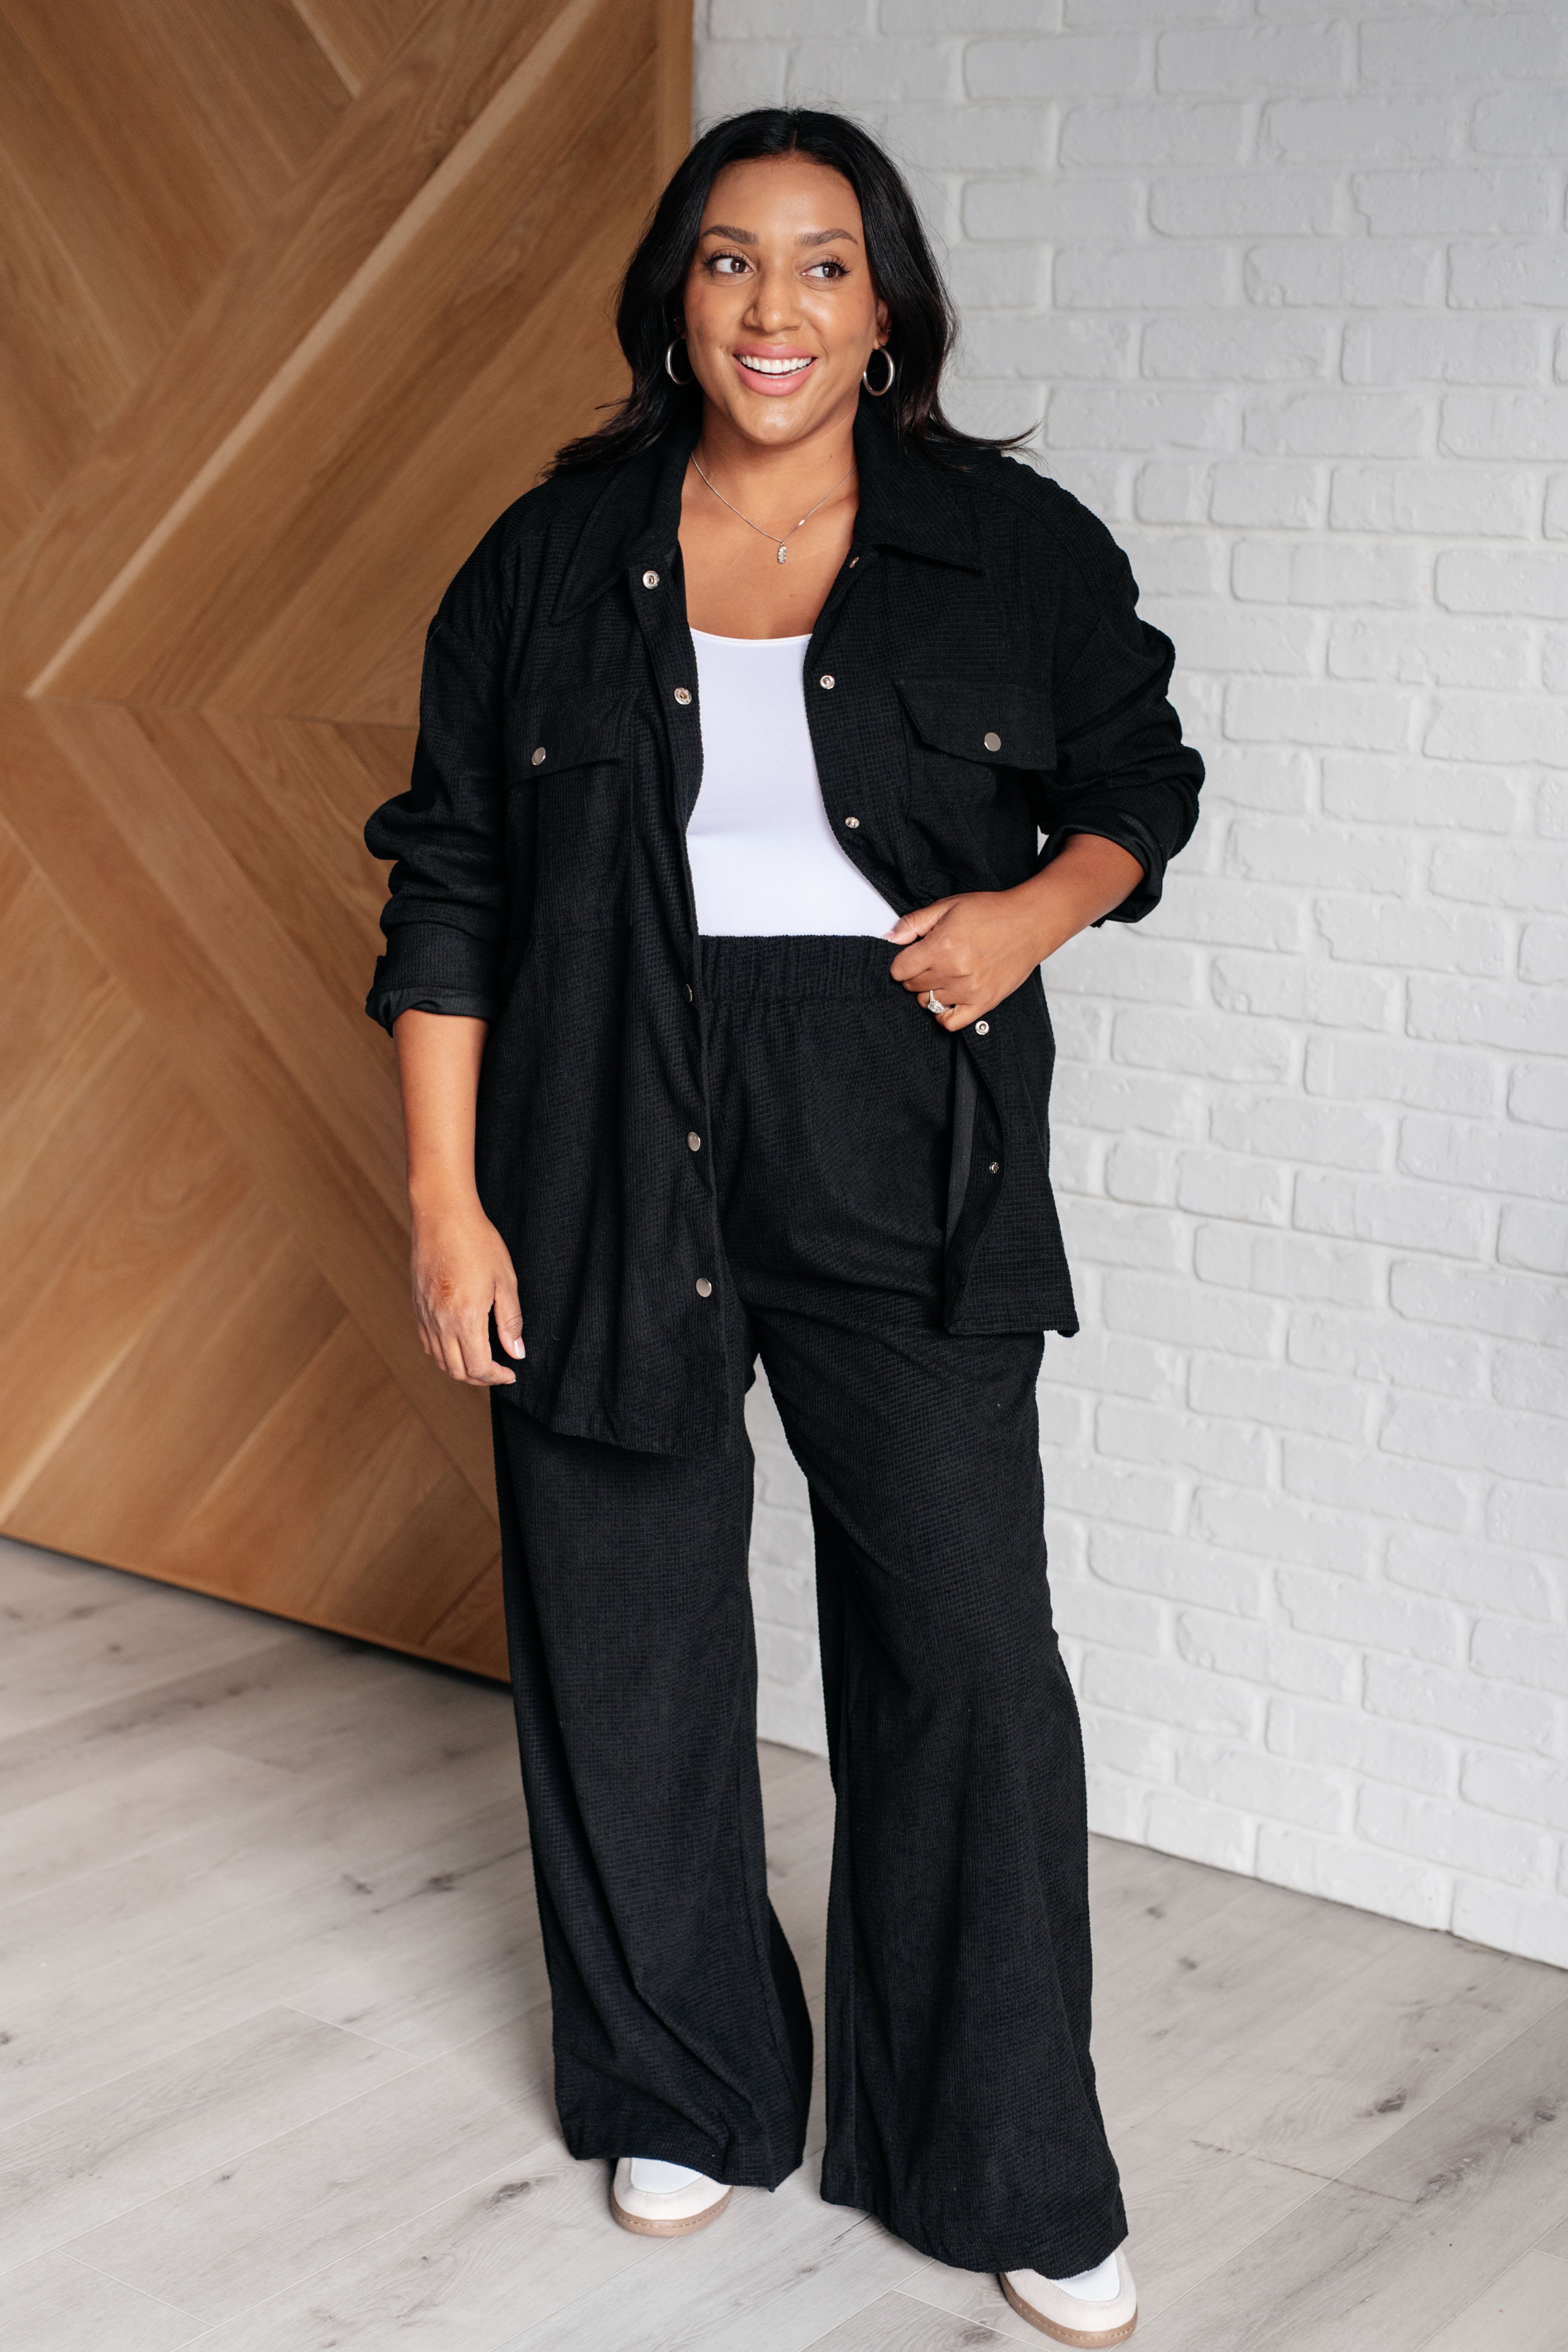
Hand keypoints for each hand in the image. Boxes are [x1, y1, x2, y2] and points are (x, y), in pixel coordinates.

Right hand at [409, 1195, 523, 1385]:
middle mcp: (441, 1321)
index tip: (510, 1373)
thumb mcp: (505, 1281)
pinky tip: (458, 1345)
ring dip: (460, 1369)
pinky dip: (443, 1353)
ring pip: (439, 1360)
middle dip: (480, 1378)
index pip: (478, 1367)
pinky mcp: (418, 1306)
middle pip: (457, 1370)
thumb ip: (510, 1321)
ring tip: (480, 1362)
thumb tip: (516, 1352)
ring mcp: (425, 1315)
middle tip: (498, 1371)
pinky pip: (427, 1342)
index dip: (496, 1377)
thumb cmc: (478, 1242)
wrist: (443, 1216)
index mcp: (465, 1317)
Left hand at [886, 837, 1145, 1029]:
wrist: (1031, 923)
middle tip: (931, 960)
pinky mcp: (984, 1003)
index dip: (902, 962)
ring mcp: (969, 991)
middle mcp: (954, 972)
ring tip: (945, 974)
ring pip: (928, 1003)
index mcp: (942, 946)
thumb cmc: (991, 912)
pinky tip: (949, 998)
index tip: (912, 955)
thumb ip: (915, 923)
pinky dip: (944, 1014)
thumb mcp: (948, 906)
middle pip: (912, 986)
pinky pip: (951, 1023)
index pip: (899, 970)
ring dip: (930, 991)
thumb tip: (889, 938)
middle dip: (915, 974)